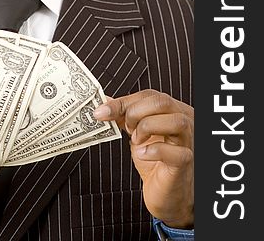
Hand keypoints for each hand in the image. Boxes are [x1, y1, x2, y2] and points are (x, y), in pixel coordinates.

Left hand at [94, 89, 193, 228]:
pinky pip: (175, 151)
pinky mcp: (186, 162)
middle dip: (135, 113)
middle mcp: (185, 122)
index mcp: (173, 110)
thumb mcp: (136, 133)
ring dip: (147, 128)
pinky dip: (153, 150)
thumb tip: (104, 100)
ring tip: (137, 141)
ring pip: (174, 121)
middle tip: (126, 129)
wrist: (166, 195)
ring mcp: (189, 142)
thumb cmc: (155, 163)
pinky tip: (142, 154)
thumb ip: (123, 115)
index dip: (123, 101)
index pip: (149, 95)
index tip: (101, 112)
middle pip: (161, 102)